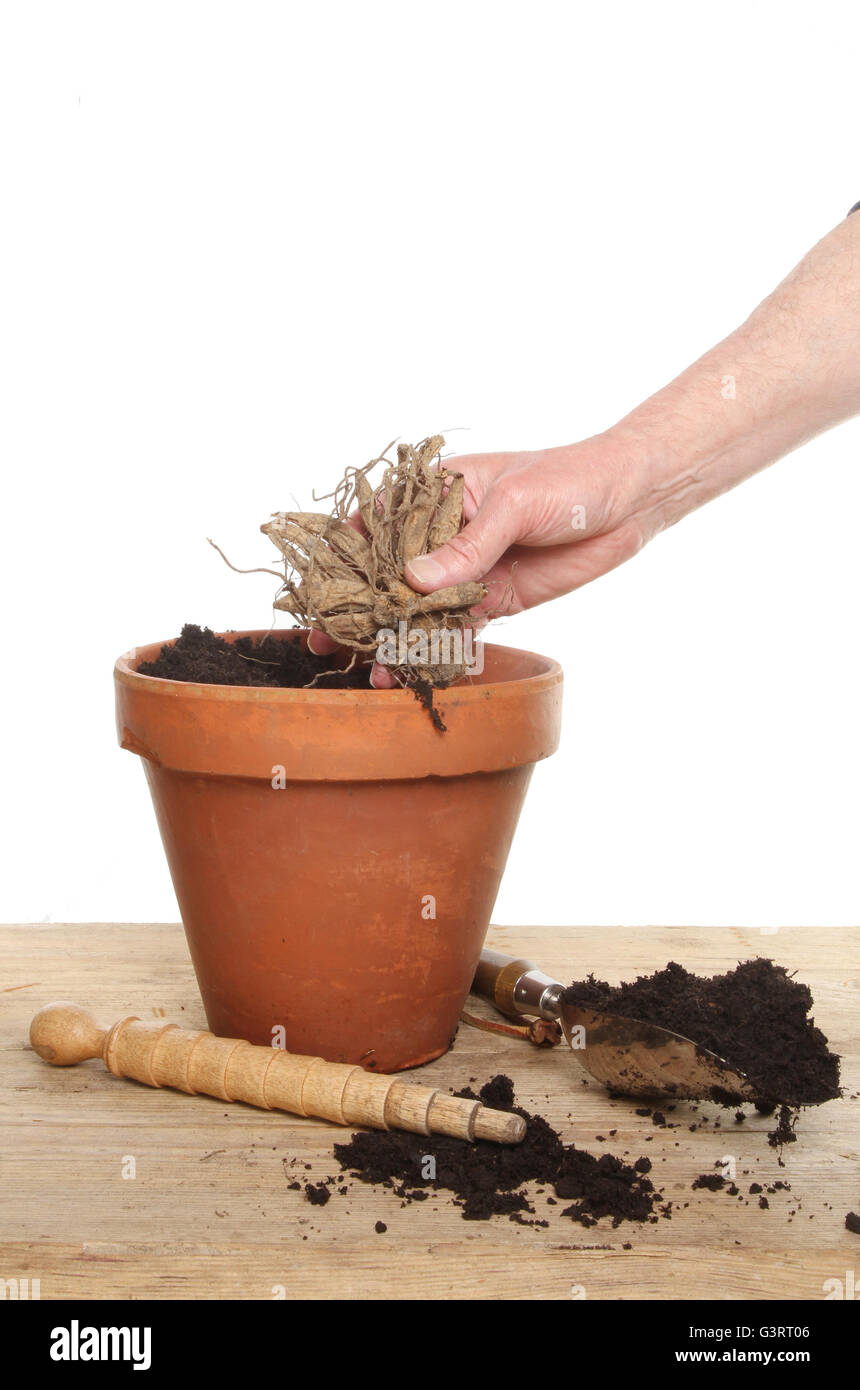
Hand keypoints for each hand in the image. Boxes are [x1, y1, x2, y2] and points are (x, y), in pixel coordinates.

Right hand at [308, 432, 654, 685]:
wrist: (629, 501)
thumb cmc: (569, 480)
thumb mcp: (514, 505)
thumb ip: (465, 546)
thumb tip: (412, 581)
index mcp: (436, 492)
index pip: (377, 523)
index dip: (346, 556)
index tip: (321, 590)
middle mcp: (442, 533)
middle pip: (388, 573)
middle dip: (360, 608)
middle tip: (328, 642)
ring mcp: (465, 569)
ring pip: (418, 608)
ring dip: (394, 639)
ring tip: (370, 671)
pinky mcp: (491, 599)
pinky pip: (455, 629)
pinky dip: (435, 652)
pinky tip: (412, 674)